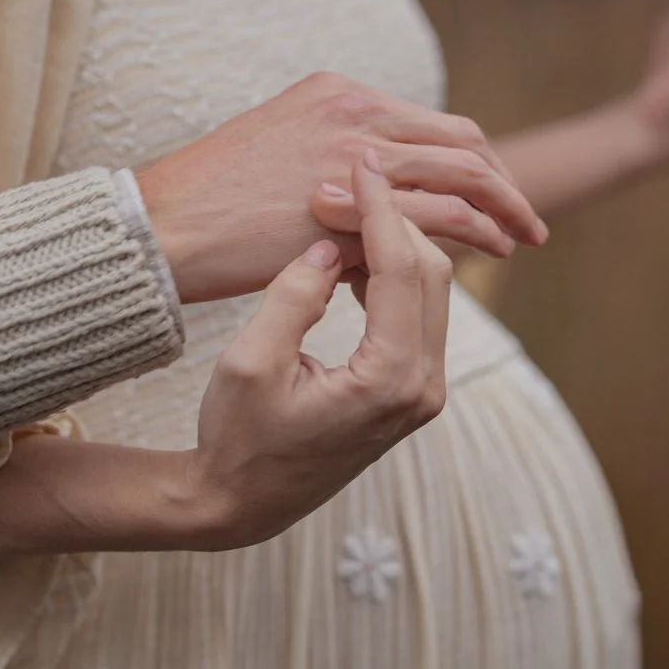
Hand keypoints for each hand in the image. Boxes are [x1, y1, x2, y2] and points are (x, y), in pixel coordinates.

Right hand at [138, 71, 545, 303]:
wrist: (161, 226)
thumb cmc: (207, 202)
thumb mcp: (277, 150)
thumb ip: (335, 164)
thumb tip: (378, 199)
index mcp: (338, 95)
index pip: (432, 123)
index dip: (474, 159)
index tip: (492, 190)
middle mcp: (356, 113)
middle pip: (462, 140)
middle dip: (502, 179)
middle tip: (525, 214)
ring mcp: (358, 154)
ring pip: (463, 171)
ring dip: (502, 204)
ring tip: (523, 235)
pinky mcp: (355, 204)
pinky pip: (439, 210)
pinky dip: (476, 227)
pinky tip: (491, 250)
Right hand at [187, 152, 450, 548]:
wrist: (241, 504)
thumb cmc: (236, 439)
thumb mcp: (251, 362)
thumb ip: (295, 295)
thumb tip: (330, 244)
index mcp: (389, 381)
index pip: (402, 269)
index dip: (381, 208)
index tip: (362, 164)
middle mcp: (422, 389)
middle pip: (432, 273)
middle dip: (392, 220)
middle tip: (347, 183)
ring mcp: (423, 394)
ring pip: (432, 291)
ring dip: (394, 246)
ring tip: (345, 214)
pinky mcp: (411, 393)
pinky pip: (418, 316)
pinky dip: (393, 277)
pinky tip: (353, 257)